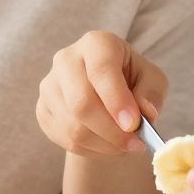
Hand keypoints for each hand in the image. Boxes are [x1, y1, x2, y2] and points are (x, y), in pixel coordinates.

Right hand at [35, 31, 167, 156]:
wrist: (104, 92)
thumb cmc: (131, 80)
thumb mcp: (151, 79)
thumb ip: (152, 92)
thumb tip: (145, 112)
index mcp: (96, 44)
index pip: (101, 70)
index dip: (117, 100)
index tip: (133, 125)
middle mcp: (66, 59)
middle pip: (81, 103)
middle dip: (111, 131)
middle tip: (135, 145)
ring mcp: (49, 85)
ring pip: (72, 127)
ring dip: (104, 145)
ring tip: (124, 146)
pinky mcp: (42, 109)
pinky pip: (64, 138)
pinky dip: (90, 150)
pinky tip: (105, 145)